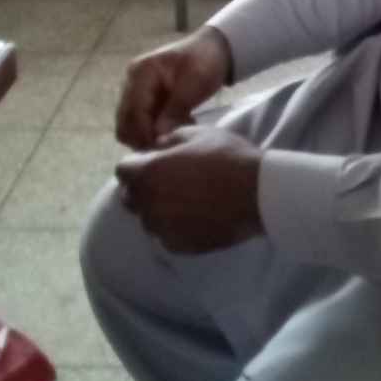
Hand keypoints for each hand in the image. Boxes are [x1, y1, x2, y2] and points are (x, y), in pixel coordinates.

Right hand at [115, 25, 232, 149]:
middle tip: (170, 143)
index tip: (162, 147)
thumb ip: (176, 109)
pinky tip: (176, 128)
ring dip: (149, 136)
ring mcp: (135, 91)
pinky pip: (141, 123)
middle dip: (144, 137)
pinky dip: (154, 131)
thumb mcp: (195, 83)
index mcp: (141, 72)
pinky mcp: (144, 100)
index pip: (134, 111)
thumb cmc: (205, 61)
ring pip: (130, 126)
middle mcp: (131, 82)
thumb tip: (157, 135)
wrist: (214, 49)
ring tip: (176, 133)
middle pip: (124, 121)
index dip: (145, 132)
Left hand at [115, 126, 262, 253]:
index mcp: (148, 173)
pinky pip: (165, 235)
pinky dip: (174, 226)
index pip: (122, 169)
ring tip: (186, 200)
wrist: (257, 194)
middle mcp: (148, 204)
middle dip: (142, 187)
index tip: (155, 161)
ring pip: (147, 218)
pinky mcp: (177, 246)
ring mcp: (161, 229)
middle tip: (170, 180)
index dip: (137, 163)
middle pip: (130, 197)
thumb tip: (158, 146)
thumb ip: (170, 138)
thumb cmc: (227, 157)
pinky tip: (197, 215)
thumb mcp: (200, 133)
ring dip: (158, 208)